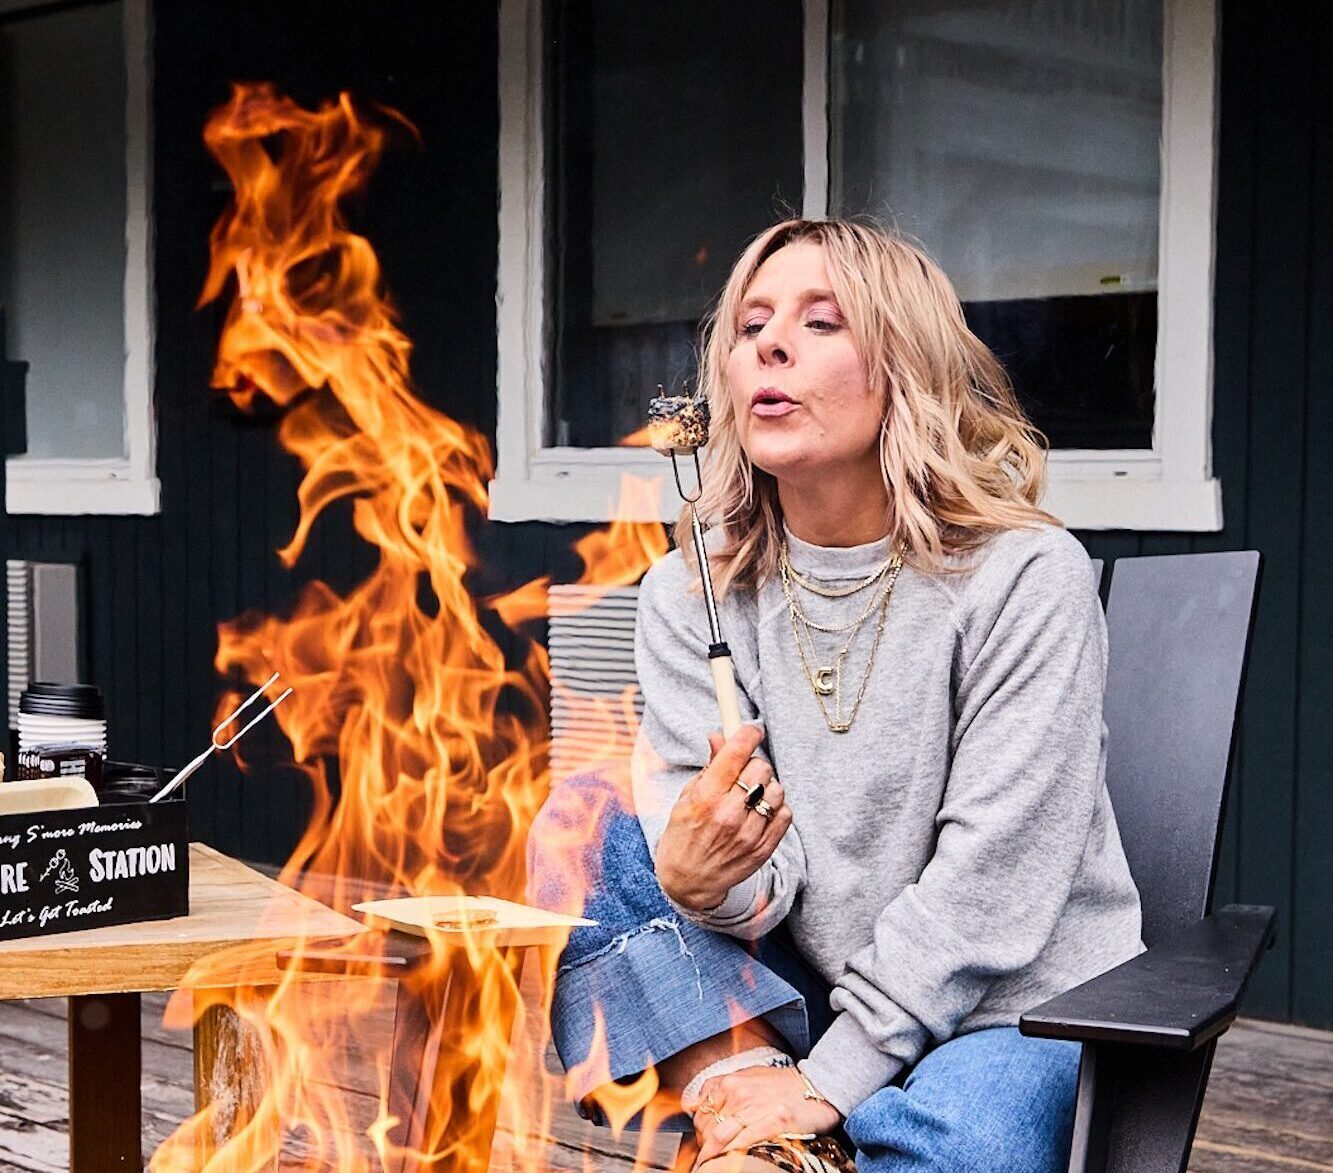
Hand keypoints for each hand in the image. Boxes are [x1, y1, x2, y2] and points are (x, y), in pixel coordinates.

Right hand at [654, 724, 791, 912]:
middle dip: (753, 764)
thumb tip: (719, 736)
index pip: (736, 753)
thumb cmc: (684, 835)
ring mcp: (749, 833)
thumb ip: (710, 767)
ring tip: (751, 796)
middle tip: (743, 772)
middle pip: (761, 767)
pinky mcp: (764, 848)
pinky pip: (785, 813)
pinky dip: (775, 809)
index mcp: (706, 797)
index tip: (752, 729)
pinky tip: (760, 813)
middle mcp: (729, 814)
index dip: (747, 734)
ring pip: (776, 790)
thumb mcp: (687, 797)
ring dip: (766, 787)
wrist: (688, 882)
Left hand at [692, 1066, 840, 1163]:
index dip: (698, 1132)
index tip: (700, 1144)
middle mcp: (739, 1093)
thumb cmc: (782, 1084)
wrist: (819, 1086)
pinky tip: (730, 1164)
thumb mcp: (749, 1077)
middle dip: (703, 1147)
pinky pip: (744, 1143)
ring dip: (712, 1156)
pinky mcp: (775, 1122)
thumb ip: (721, 1088)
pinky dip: (732, 1155)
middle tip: (705, 1160)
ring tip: (710, 1168)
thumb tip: (695, 1105)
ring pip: (720, 1138)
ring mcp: (756, 1108)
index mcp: (731, 1082)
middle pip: (707, 1127)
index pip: (700, 1112)